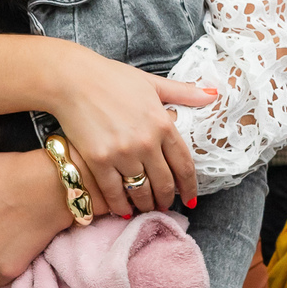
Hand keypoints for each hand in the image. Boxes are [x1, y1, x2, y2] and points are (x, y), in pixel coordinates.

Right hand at [48, 48, 214, 216]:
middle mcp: (146, 142)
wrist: (73, 79)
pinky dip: (120, 205)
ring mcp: (122, 153)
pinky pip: (114, 192)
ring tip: (146, 208)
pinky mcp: (99, 160)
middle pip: (164, 183)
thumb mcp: (152, 82)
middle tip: (165, 206)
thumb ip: (183, 92)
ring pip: (141, 191)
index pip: (183, 164)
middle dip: (166, 199)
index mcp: (162, 123)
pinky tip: (123, 210)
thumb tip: (213, 95)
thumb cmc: (112, 77)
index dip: (189, 186)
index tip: (190, 198)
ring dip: (146, 205)